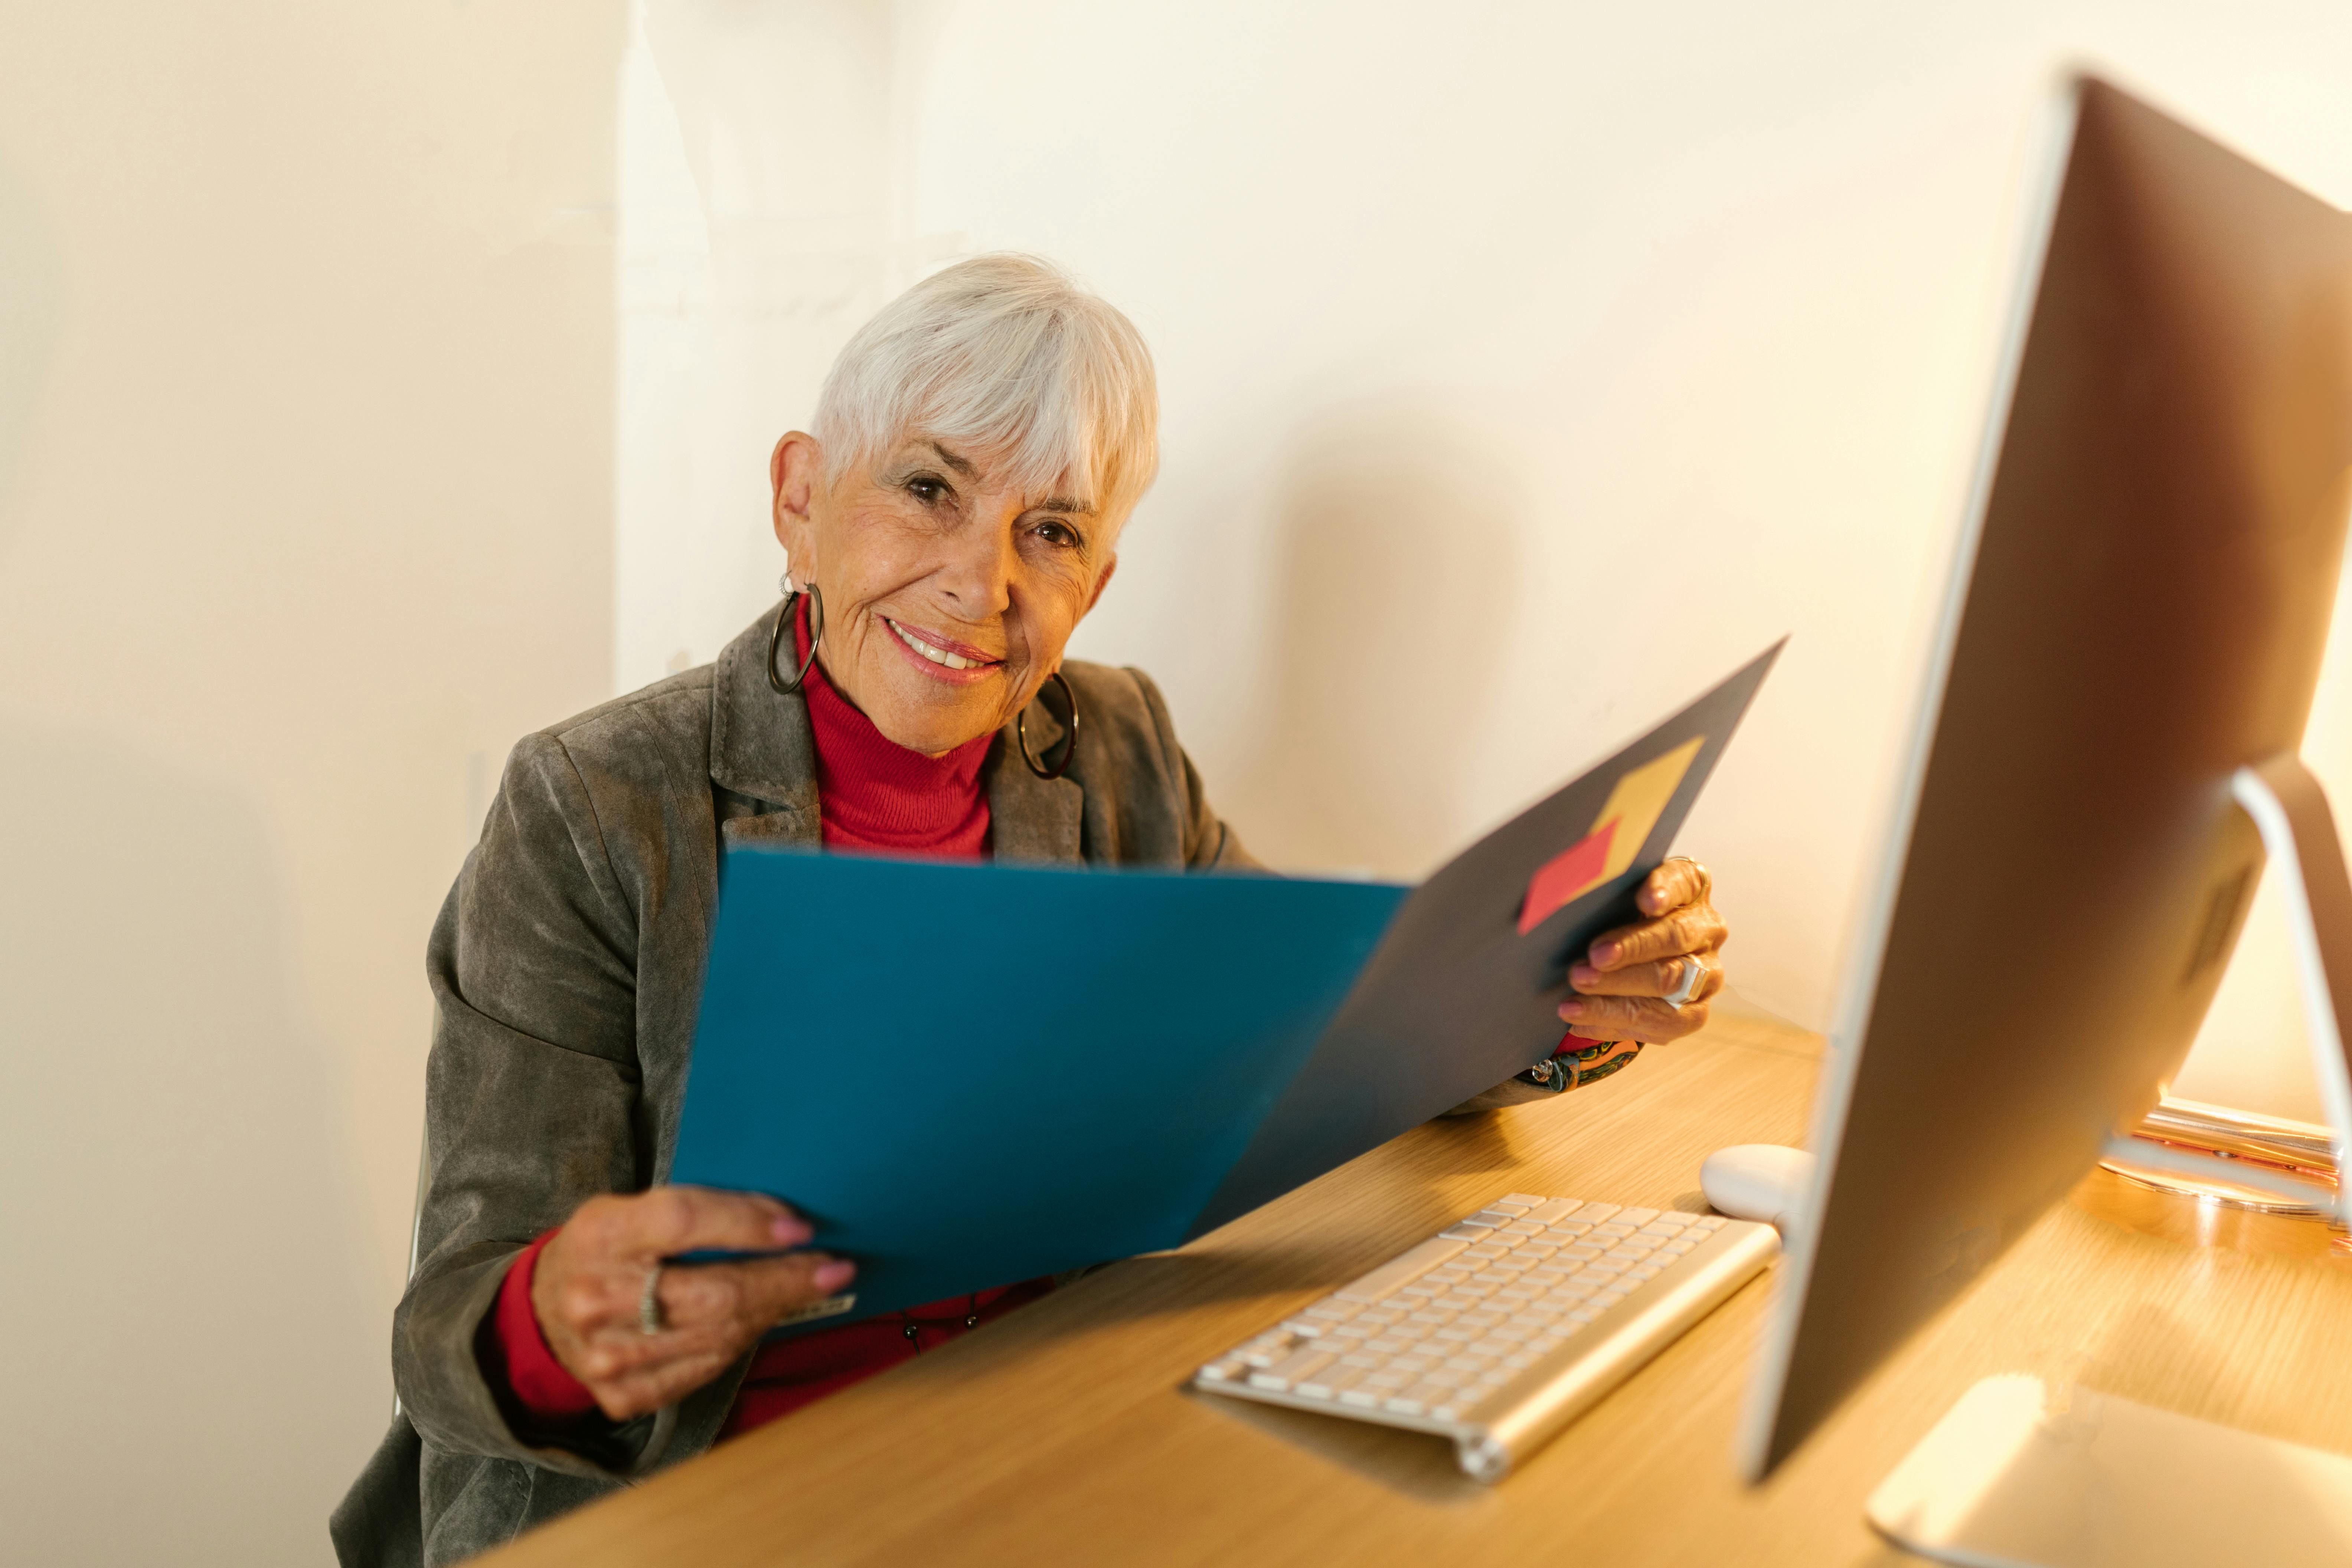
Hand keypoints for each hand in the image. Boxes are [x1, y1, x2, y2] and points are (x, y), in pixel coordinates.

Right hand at [531, 1186, 854, 1420]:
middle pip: (713, 1293)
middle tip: (831, 1267)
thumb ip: (691, 1209)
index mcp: (600, 1234)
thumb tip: (778, 1217)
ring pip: (717, 1337)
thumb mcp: (629, 1208)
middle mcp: (597, 1297)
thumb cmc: (605, 1249)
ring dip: (771, 1312)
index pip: (685, 1220)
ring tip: (803, 1290)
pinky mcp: (621, 1395)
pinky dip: (739, 1344)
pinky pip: (703, 1370)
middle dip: (784, 1280)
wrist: (540, 1315)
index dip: (748, 1224)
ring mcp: (608, 1355)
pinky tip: (758, 1321)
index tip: (799, 1228)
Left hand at [1556, 857, 1727, 1044]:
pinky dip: (1614, 1021)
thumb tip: (1564, 909)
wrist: (1634, 964)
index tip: (1645, 901)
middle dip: (1631, 949)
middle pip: (1675, 937)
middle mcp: (1707, 929)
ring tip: (1573, 1000)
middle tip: (1592, 959)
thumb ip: (1605, 899)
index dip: (1664, 889)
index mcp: (1691, 889)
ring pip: (1669, 984)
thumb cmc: (1619, 922)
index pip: (1684, 881)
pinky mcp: (1696, 1012)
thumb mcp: (1614, 903)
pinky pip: (1662, 1022)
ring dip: (1616, 993)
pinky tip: (1579, 1020)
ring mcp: (1708, 973)